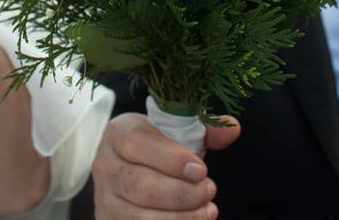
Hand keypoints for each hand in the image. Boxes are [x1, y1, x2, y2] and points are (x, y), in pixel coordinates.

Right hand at [92, 113, 240, 218]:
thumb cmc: (155, 147)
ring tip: (208, 210)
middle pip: (141, 185)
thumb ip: (203, 131)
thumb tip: (232, 128)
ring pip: (140, 216)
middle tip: (209, 190)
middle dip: (183, 193)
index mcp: (118, 133)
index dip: (172, 159)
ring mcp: (105, 198)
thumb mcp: (174, 132)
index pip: (138, 143)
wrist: (126, 167)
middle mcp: (105, 165)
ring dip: (181, 217)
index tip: (201, 169)